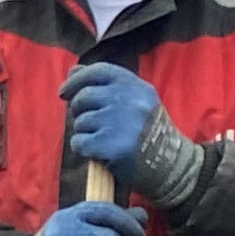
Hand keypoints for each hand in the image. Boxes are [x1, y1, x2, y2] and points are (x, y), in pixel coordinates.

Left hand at [57, 64, 205, 206]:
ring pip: (80, 121)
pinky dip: (82, 148)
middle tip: (90, 123)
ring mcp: (119, 122)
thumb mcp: (136, 100)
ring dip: (83, 132)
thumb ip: (106, 85)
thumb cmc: (147, 132)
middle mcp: (129, 100)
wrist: (170, 164)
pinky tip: (97, 151)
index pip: (98, 71)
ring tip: (102, 138)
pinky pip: (79, 142)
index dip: (77, 80)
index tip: (64, 92)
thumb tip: (73, 72)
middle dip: (78, 110)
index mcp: (136, 86)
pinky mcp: (111, 145)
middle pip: (83, 97)